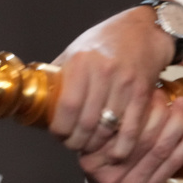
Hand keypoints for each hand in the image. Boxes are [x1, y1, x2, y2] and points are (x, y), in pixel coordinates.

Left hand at [49, 5, 174, 158]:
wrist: (142, 30)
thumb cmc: (105, 41)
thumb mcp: (76, 50)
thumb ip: (60, 75)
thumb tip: (39, 98)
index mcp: (81, 61)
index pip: (67, 106)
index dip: (60, 129)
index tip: (59, 136)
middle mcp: (103, 71)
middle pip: (86, 122)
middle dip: (77, 142)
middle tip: (74, 145)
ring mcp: (125, 83)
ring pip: (107, 128)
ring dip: (98, 145)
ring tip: (92, 147)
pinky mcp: (143, 93)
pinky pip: (131, 128)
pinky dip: (122, 146)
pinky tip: (115, 151)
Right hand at [81, 89, 182, 182]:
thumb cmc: (107, 160)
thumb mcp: (93, 142)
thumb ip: (105, 120)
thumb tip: (131, 81)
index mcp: (91, 157)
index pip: (115, 128)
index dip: (134, 105)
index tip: (144, 87)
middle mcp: (110, 173)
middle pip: (140, 137)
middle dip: (158, 111)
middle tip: (164, 94)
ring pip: (159, 148)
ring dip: (176, 122)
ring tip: (182, 104)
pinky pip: (173, 163)